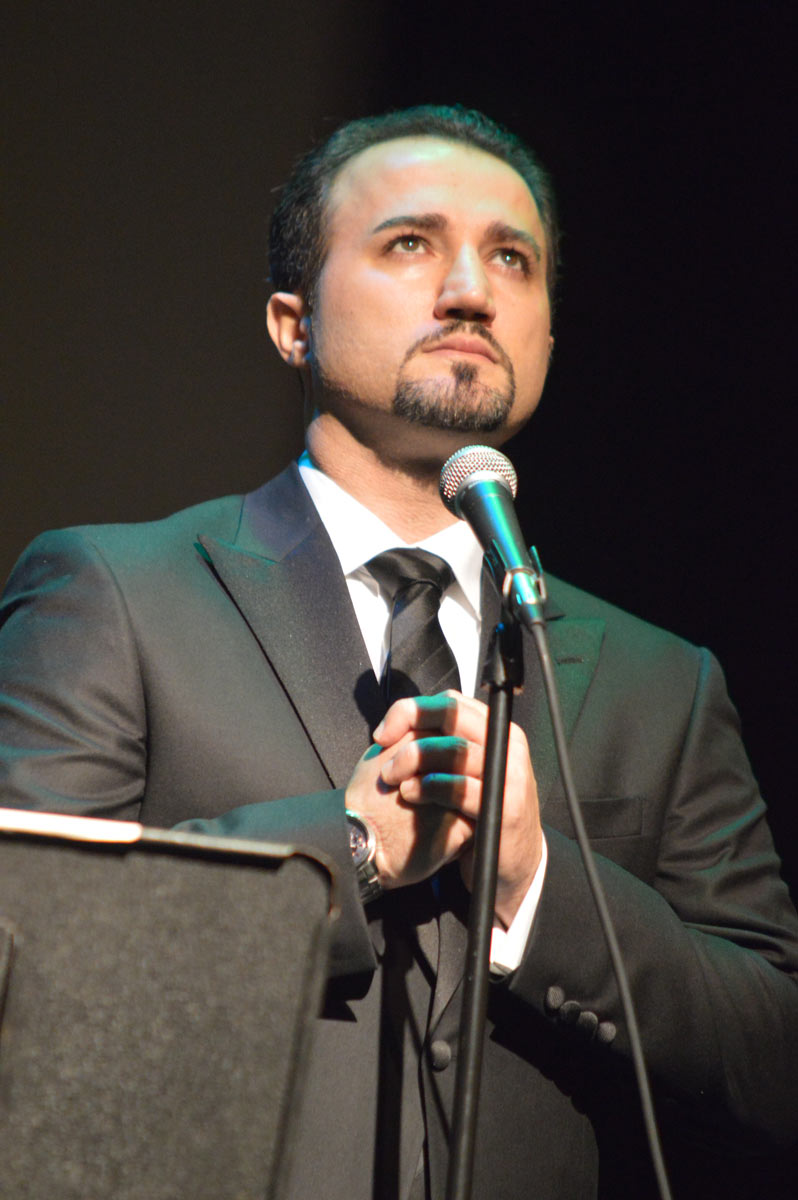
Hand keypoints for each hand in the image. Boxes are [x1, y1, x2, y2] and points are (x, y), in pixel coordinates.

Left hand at [349, 692, 542, 923]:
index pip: (450, 702)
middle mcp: (505, 744)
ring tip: (393, 776)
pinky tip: (410, 793)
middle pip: (453, 715)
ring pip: (456, 749)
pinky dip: (431, 788)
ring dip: (416, 758)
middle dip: (411, 726)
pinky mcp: (503, 807)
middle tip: (383, 746)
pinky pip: (461, 788)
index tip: (384, 733)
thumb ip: (444, 743)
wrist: (513, 857)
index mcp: (493, 729)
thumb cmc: (481, 807)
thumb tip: (399, 725)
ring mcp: (508, 774)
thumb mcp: (466, 768)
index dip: (412, 710)